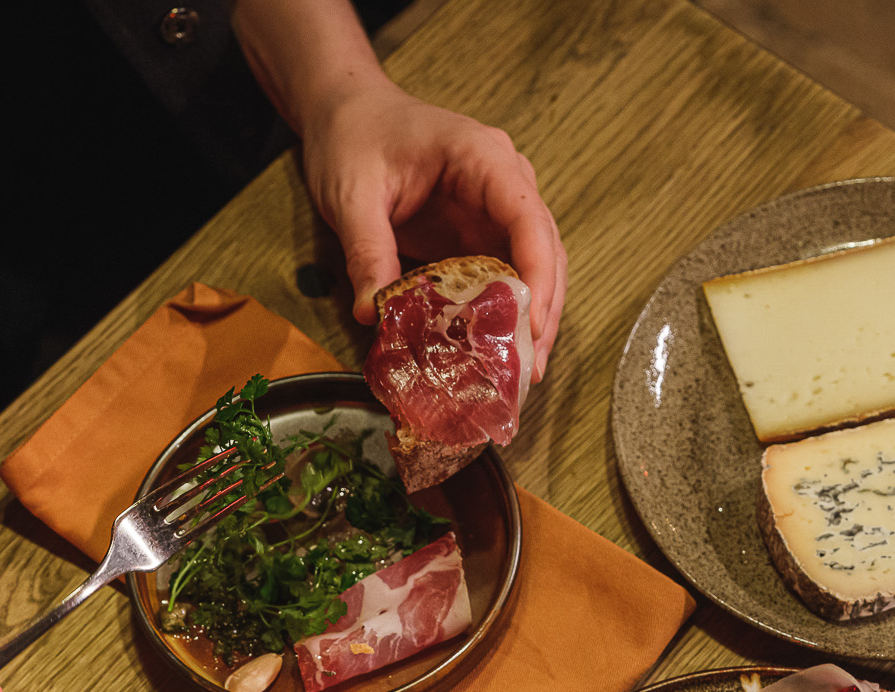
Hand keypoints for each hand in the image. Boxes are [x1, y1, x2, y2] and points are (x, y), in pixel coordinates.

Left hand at [300, 78, 565, 375]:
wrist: (349, 116)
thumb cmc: (354, 139)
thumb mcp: (351, 194)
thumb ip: (366, 250)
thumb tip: (372, 313)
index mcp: (481, 156)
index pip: (528, 217)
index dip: (537, 273)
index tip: (531, 325)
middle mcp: (505, 180)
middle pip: (545, 249)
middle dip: (543, 311)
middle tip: (529, 368)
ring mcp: (499, 207)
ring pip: (538, 266)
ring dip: (534, 319)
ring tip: (523, 372)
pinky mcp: (485, 231)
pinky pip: (510, 274)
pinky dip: (509, 313)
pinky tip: (501, 350)